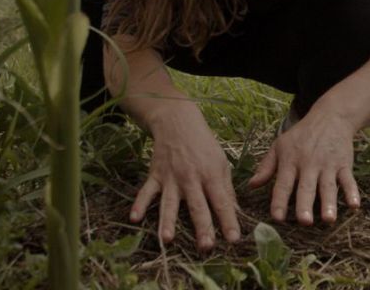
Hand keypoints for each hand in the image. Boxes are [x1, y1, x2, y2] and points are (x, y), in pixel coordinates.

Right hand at [130, 109, 241, 249]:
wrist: (178, 122)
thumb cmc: (204, 145)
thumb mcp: (222, 163)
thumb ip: (226, 189)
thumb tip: (234, 212)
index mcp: (212, 176)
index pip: (223, 203)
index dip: (228, 222)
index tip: (234, 239)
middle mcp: (192, 179)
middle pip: (197, 207)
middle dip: (202, 227)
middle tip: (206, 247)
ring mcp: (172, 178)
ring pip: (170, 203)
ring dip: (167, 221)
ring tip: (167, 239)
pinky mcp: (155, 175)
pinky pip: (146, 192)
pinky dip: (139, 204)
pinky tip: (134, 218)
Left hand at [247, 108, 361, 224]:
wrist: (330, 117)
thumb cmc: (301, 135)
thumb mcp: (280, 146)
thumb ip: (266, 167)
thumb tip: (251, 186)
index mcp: (290, 161)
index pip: (283, 184)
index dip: (279, 200)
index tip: (277, 218)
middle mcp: (308, 164)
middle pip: (306, 188)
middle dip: (305, 205)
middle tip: (304, 222)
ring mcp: (327, 165)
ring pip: (328, 187)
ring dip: (329, 203)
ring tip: (328, 219)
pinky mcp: (344, 164)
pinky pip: (348, 180)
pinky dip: (352, 192)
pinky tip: (354, 205)